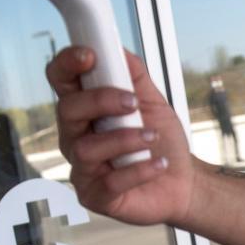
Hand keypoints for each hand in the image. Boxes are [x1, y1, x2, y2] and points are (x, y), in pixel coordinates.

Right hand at [46, 46, 194, 225]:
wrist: (183, 182)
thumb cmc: (162, 143)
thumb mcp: (152, 101)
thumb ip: (134, 75)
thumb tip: (116, 48)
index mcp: (85, 109)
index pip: (61, 80)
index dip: (67, 64)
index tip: (89, 55)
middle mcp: (76, 137)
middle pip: (67, 111)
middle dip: (100, 101)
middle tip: (132, 102)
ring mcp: (83, 169)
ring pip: (86, 149)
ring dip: (124, 139)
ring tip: (151, 137)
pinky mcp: (95, 196)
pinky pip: (109, 182)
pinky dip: (139, 169)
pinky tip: (158, 164)